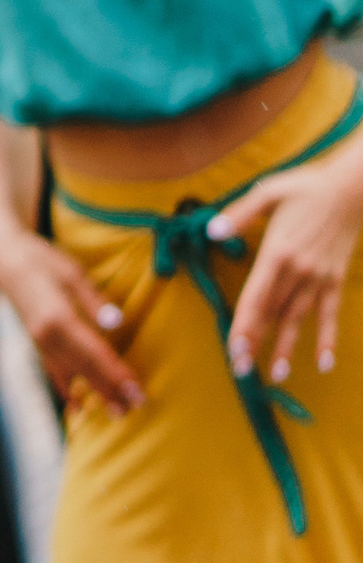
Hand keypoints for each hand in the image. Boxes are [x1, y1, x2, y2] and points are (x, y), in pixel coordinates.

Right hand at [0, 225, 143, 413]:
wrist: (7, 259)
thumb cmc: (44, 260)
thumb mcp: (72, 273)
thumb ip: (94, 299)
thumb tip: (116, 322)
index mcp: (58, 317)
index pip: (94, 352)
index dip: (117, 373)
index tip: (137, 391)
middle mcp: (46, 335)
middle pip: (84, 368)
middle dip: (110, 389)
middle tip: (136, 407)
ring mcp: (38, 340)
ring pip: (70, 374)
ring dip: (94, 393)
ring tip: (116, 413)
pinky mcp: (35, 342)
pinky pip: (52, 371)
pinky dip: (66, 390)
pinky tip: (78, 407)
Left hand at [211, 147, 362, 383]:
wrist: (352, 188)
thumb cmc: (306, 186)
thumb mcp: (268, 191)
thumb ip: (239, 214)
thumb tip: (213, 230)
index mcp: (278, 251)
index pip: (257, 296)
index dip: (245, 324)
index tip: (235, 347)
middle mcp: (299, 269)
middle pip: (273, 312)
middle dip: (256, 342)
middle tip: (242, 370)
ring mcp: (319, 276)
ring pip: (299, 318)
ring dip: (287, 347)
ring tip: (276, 375)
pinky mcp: (335, 278)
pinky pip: (330, 313)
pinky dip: (327, 338)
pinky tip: (325, 364)